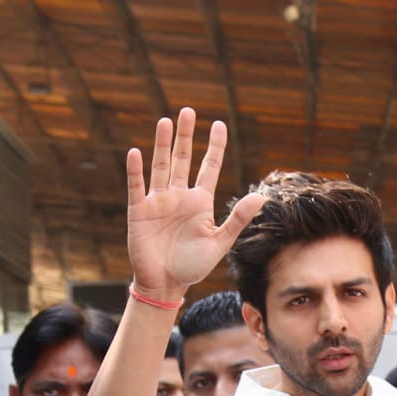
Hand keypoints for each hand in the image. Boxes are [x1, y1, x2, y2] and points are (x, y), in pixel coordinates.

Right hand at [125, 110, 265, 300]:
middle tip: (188, 111)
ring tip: (166, 121)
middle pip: (182, 158)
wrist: (166, 284)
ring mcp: (158, 201)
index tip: (218, 124)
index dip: (214, 146)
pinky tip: (136, 152)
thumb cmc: (193, 266)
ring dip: (162, 144)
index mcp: (200, 202)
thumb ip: (237, 219)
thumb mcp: (219, 242)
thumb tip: (260, 197)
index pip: (208, 167)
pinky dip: (135, 170)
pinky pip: (137, 186)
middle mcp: (179, 196)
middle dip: (185, 136)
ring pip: (161, 166)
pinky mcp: (140, 211)